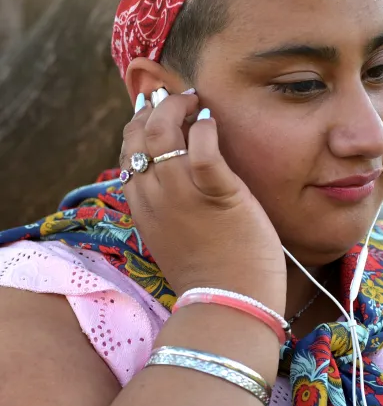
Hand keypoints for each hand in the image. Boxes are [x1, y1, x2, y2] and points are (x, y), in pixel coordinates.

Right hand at [120, 90, 285, 311]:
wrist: (230, 306)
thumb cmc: (213, 276)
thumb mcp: (177, 239)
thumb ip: (171, 209)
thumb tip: (179, 178)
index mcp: (143, 209)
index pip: (128, 153)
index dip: (139, 125)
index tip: (157, 112)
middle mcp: (155, 197)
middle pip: (139, 136)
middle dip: (156, 108)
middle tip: (179, 100)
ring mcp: (183, 195)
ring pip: (163, 132)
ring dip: (178, 108)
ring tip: (195, 104)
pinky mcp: (218, 194)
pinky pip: (203, 148)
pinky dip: (205, 128)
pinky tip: (211, 122)